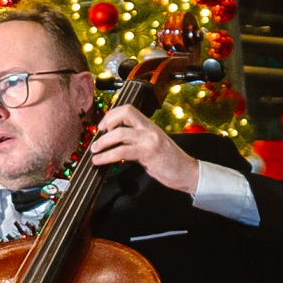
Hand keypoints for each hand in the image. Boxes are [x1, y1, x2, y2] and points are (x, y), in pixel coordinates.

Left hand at [84, 101, 200, 197]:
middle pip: (125, 113)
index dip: (113, 115)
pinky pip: (123, 151)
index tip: (103, 125)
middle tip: (98, 135)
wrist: (187, 173)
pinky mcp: (148, 153)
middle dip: (106, 122)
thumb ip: (136, 143)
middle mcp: (150, 129)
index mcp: (150, 126)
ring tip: (94, 151)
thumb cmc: (170, 163)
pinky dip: (107, 156)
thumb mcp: (152, 147)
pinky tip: (100, 161)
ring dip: (103, 142)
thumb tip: (116, 145)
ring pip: (120, 133)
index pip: (129, 109)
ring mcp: (150, 140)